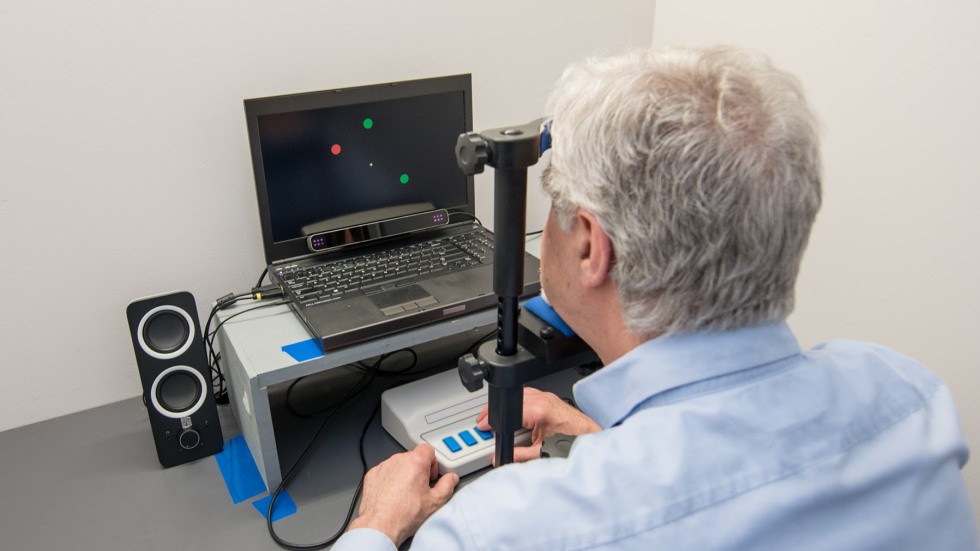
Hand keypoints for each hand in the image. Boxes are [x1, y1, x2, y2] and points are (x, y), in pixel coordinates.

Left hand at [347, 443, 458, 546]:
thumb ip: (447, 485)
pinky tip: (392, 496)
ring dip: (403, 475)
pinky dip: (389, 480)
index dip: (433, 463)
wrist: (380, 526)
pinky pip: (384, 472)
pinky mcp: (372, 475)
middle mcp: (398, 460)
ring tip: (405, 495)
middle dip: (418, 470)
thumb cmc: (404, 515)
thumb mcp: (435, 502)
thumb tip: (451, 479)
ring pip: (398, 465)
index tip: (431, 475)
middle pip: (413, 457)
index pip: (428, 450)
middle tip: (420, 488)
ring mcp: (383, 467)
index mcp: (415, 462)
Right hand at [476, 387, 599, 462]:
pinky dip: (518, 402)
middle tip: (485, 423)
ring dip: (506, 405)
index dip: (491, 419)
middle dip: (494, 411)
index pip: (507, 411)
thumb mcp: (540, 453)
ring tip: (498, 418)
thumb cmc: (570, 441)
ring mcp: (546, 396)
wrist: (588, 436)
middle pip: (509, 401)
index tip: (483, 426)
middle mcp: (542, 400)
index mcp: (538, 411)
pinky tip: (514, 412)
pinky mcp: (549, 397)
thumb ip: (518, 455)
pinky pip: (527, 395)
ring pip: (517, 395)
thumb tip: (500, 457)